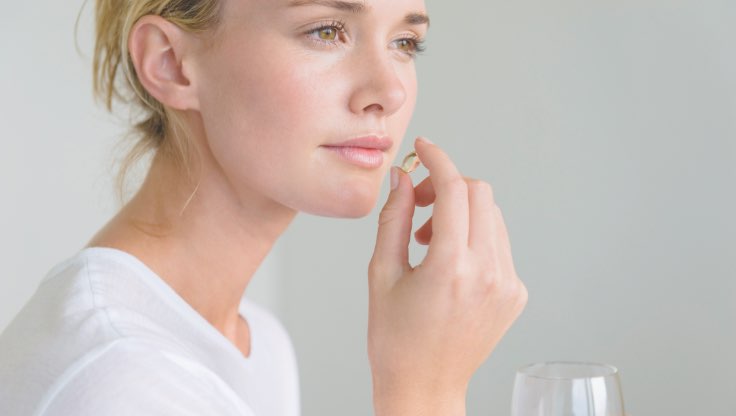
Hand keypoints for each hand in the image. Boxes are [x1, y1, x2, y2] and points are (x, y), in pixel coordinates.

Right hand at [368, 137, 527, 414]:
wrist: (424, 388)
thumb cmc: (395, 340)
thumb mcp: (382, 273)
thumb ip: (394, 218)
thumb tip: (403, 177)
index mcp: (451, 266)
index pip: (455, 188)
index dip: (438, 159)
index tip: (424, 148)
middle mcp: (488, 272)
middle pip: (480, 193)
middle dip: (449, 186)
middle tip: (420, 204)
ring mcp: (508, 284)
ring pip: (493, 216)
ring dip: (462, 213)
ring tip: (430, 240)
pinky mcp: (516, 294)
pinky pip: (499, 244)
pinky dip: (475, 237)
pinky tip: (450, 262)